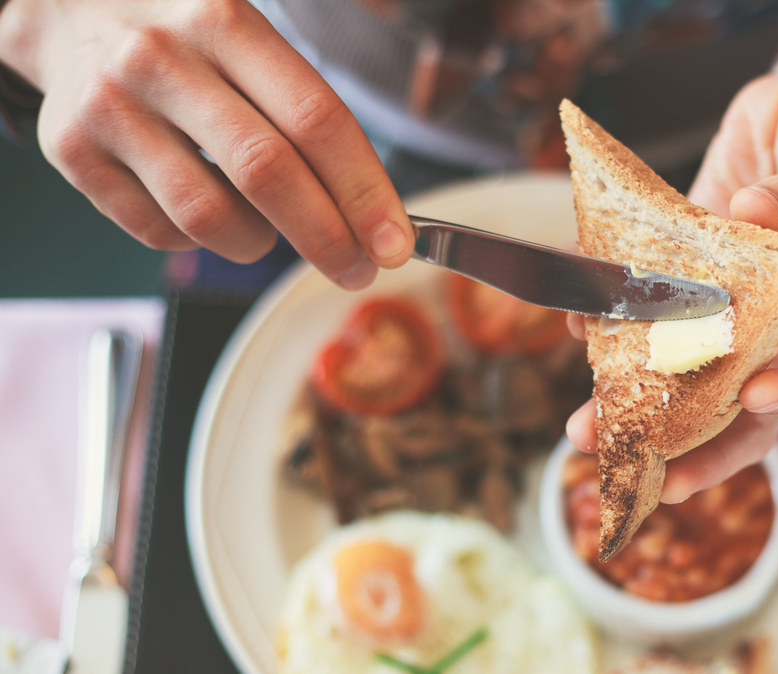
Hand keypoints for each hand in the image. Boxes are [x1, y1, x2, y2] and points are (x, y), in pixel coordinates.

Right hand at [0, 0, 412, 288]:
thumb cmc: (187, 38)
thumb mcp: (247, 38)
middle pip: (267, 173)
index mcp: (225, 22)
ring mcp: (111, 106)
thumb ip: (306, 113)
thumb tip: (375, 215)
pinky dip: (198, 241)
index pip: (315, 119)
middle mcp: (162, 59)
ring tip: (268, 233)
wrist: (65, 7)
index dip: (364, 191)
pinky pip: (158, 231)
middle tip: (358, 269)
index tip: (394, 242)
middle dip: (326, 237)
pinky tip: (207, 213)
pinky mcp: (72, 150)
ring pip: (208, 216)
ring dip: (257, 243)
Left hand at [566, 35, 777, 500]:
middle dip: (695, 446)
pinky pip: (653, 313)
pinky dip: (614, 324)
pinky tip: (580, 326)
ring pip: (689, 378)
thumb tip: (755, 215)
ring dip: (637, 406)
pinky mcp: (691, 280)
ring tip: (586, 427)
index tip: (758, 394)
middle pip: (747, 413)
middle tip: (647, 471)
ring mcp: (735, 313)